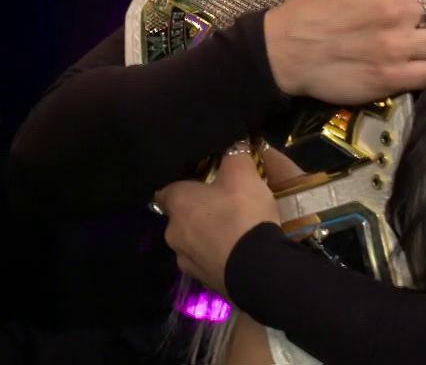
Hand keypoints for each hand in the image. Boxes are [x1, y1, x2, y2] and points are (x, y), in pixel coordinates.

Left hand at [156, 147, 280, 297]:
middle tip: (222, 205)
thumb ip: (234, 154)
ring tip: (233, 231)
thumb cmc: (243, 214)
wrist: (259, 269)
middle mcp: (172, 232)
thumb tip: (233, 144)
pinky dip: (217, 256)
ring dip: (206, 236)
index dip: (183, 184)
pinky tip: (236, 253)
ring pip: (192, 241)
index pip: (166, 188)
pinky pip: (206, 261)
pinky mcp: (202, 281)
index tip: (199, 182)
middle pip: (180, 216)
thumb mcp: (243, 173)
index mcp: (176, 203)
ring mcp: (185, 260)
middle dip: (197, 211)